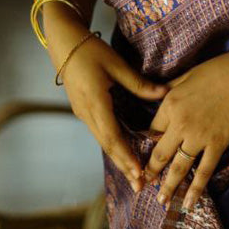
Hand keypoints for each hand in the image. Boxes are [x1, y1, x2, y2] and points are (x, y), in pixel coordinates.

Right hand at [58, 30, 168, 192]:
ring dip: (118, 158)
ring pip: (103, 141)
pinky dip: (113, 146)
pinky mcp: (84, 109)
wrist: (64, 43)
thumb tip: (165, 94)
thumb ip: (139, 83)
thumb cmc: (90, 50)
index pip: (112, 136)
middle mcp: (87, 112)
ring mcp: (83, 113)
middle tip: (139, 186)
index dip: (126, 156)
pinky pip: (100, 132)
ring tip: (134, 176)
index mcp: (95, 102)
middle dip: (124, 166)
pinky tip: (124, 153)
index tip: (139, 172)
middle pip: (107, 145)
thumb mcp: (116, 64)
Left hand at [143, 48, 228, 211]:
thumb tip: (158, 95)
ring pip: (179, 168)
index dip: (146, 144)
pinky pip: (205, 171)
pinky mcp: (218, 144)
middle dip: (151, 172)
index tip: (142, 155)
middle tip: (143, 185)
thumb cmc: (215, 71)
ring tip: (161, 201)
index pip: (152, 130)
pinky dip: (196, 189)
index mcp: (169, 105)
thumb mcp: (185, 76)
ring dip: (168, 186)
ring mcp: (199, 137)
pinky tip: (189, 203)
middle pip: (160, 154)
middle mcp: (180, 124)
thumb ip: (169, 89)